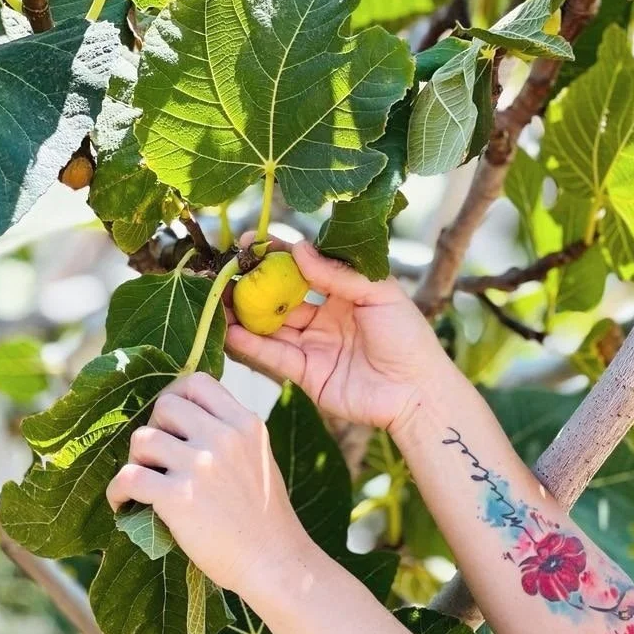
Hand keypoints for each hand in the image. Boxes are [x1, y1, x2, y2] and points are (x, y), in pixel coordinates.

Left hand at [106, 372, 308, 595]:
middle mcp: (224, 437)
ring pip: (142, 438)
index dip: (176, 397)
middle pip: (165, 406)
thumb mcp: (258, 458)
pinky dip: (118, 491)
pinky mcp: (178, 497)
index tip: (170, 422)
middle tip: (157, 458)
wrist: (274, 562)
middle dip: (156, 429)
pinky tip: (123, 503)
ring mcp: (201, 465)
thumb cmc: (264, 517)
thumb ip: (229, 434)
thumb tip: (182, 419)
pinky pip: (128, 477)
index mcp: (245, 424)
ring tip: (143, 483)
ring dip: (137, 461)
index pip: (197, 382)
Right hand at [227, 239, 446, 430]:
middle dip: (252, 283)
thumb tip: (298, 248)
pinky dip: (249, 344)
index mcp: (346, 292)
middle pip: (281, 296)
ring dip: (243, 313)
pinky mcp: (307, 374)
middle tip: (224, 270)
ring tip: (215, 298)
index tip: (252, 240)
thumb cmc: (409, 338)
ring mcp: (314, 345)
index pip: (304, 267)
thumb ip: (338, 273)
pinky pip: (273, 356)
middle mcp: (325, 317)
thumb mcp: (379, 293)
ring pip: (271, 326)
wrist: (418, 393)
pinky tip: (228, 330)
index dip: (278, 254)